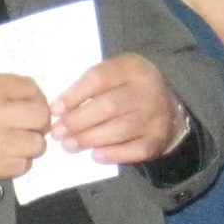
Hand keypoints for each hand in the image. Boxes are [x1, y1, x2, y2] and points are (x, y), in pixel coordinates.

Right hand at [0, 72, 48, 186]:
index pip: (30, 88)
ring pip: (36, 144)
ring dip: (28, 144)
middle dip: (38, 121)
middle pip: (40, 116)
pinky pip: (21, 166)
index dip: (35, 96)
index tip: (30, 104)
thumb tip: (19, 97)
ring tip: (14, 143)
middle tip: (28, 125)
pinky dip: (17, 162)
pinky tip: (3, 157)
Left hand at [50, 53, 186, 164]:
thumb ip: (91, 85)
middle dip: (78, 121)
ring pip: (120, 129)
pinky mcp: (157, 140)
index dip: (74, 95)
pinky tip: (94, 156)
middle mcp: (147, 90)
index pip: (99, 78)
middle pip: (108, 106)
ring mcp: (155, 116)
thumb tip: (60, 109)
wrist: (168, 110)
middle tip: (57, 132)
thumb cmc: (128, 90)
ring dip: (90, 139)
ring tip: (68, 145)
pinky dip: (112, 154)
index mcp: (133, 68)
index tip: (55, 110)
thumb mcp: (115, 75)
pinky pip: (134, 150)